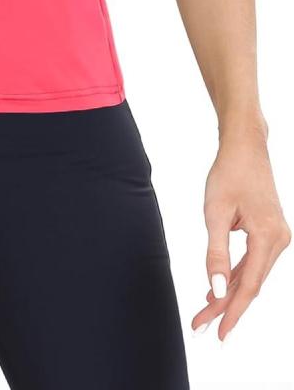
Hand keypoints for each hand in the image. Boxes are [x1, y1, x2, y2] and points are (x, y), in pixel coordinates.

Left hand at [192, 126, 289, 339]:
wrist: (245, 148)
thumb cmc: (228, 174)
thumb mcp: (215, 213)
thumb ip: (215, 252)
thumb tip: (214, 288)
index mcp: (269, 238)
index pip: (249, 285)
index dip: (232, 311)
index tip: (218, 332)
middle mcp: (279, 242)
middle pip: (249, 283)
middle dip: (225, 305)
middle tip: (201, 325)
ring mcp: (277, 238)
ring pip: (250, 274)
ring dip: (229, 292)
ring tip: (205, 311)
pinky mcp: (269, 233)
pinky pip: (252, 261)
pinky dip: (235, 275)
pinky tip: (219, 288)